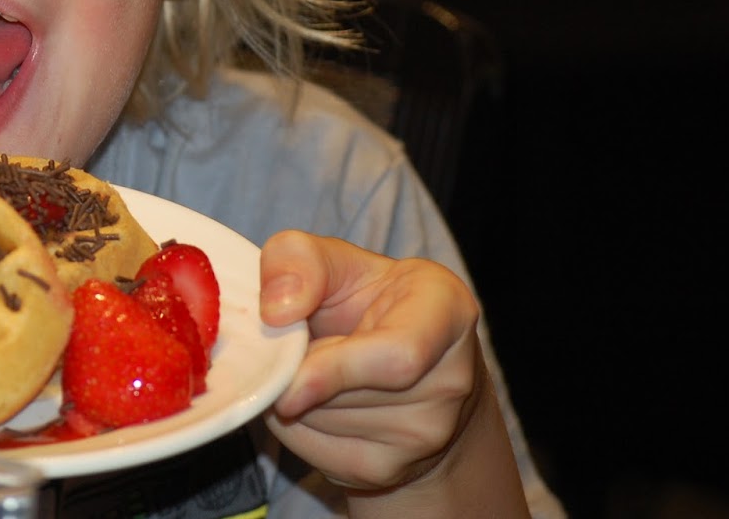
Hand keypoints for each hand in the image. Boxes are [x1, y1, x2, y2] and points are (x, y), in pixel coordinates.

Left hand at [258, 230, 482, 491]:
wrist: (402, 364)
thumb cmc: (362, 298)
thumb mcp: (332, 259)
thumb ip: (299, 260)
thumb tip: (276, 312)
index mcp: (446, 311)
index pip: (400, 355)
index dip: (337, 368)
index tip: (292, 367)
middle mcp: (451, 379)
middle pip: (348, 395)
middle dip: (298, 371)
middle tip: (290, 345)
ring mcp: (427, 434)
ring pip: (326, 424)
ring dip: (292, 396)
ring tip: (307, 366)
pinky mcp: (392, 470)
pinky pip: (318, 453)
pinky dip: (293, 426)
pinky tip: (308, 397)